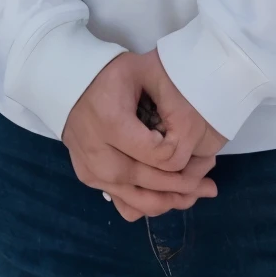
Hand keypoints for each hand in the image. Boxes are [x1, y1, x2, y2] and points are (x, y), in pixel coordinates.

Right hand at [62, 50, 224, 222]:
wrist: (66, 84)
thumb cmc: (109, 74)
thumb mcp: (140, 70)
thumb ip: (165, 94)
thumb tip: (194, 124)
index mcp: (111, 122)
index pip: (156, 155)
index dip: (181, 159)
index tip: (200, 155)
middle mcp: (98, 152)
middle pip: (147, 183)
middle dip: (182, 187)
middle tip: (209, 186)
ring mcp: (90, 169)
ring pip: (134, 202)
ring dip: (168, 203)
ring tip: (194, 197)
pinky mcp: (88, 178)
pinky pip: (121, 204)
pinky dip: (145, 206)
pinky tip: (165, 198)